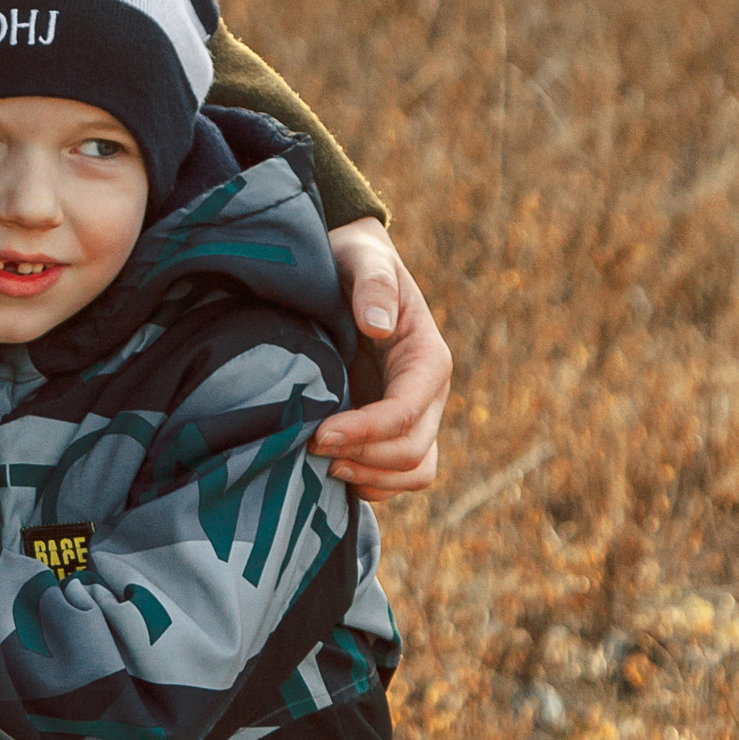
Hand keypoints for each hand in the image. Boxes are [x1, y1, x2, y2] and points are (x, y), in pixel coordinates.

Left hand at [313, 221, 453, 498]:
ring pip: (413, 472)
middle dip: (363, 458)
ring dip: (370, 478)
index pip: (406, 413)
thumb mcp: (362, 258)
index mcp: (428, 359)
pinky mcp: (391, 429)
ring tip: (321, 468)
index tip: (318, 434)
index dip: (366, 432)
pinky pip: (394, 474)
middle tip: (309, 449)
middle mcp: (429, 394)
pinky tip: (329, 470)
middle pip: (412, 452)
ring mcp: (414, 416)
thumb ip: (372, 284)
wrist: (348, 270)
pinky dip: (368, 481)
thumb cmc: (355, 261)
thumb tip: (377, 326)